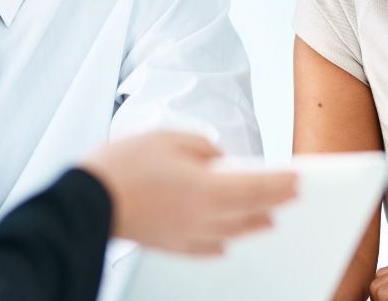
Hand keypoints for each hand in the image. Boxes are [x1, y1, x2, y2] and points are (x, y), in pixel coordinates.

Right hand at [78, 131, 297, 254]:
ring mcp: (186, 235)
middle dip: (275, 201)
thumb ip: (201, 146)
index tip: (300, 177)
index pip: (257, 186)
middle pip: (250, 211)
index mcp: (207, 189)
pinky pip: (205, 249)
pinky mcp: (168, 244)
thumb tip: (217, 157)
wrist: (88, 200)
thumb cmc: (124, 165)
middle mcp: (203, 218)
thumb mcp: (168, 138)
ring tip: (270, 218)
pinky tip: (226, 244)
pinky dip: (222, 244)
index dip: (281, 181)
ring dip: (255, 224)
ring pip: (232, 233)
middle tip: (295, 195)